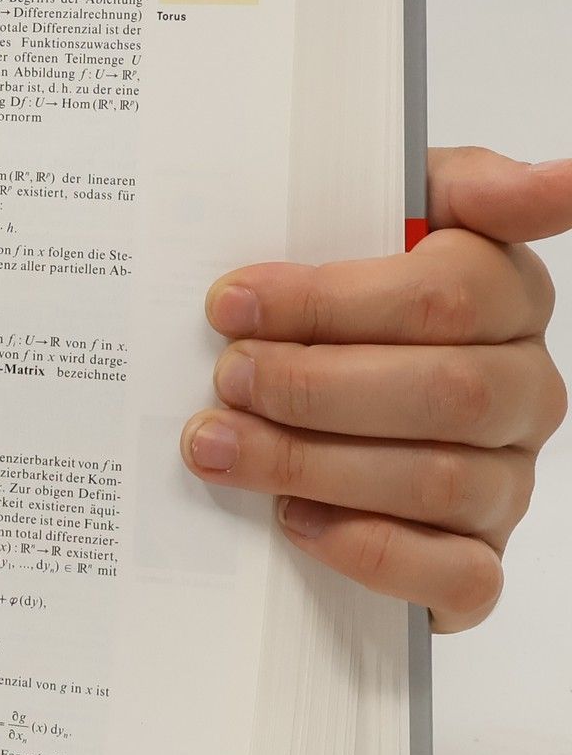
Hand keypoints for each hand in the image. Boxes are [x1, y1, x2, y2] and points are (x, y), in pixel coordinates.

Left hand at [181, 148, 569, 632]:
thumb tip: (557, 179)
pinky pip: (456, 574)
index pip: (448, 294)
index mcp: (506, 296)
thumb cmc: (335, 307)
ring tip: (216, 446)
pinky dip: (369, 551)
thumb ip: (456, 186)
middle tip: (225, 378)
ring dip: (312, 464)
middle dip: (314, 386)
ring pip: (440, 481)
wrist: (300, 408)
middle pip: (446, 391)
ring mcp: (507, 481)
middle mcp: (522, 390)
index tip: (231, 302)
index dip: (330, 300)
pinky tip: (292, 522)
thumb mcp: (376, 218)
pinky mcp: (474, 561)